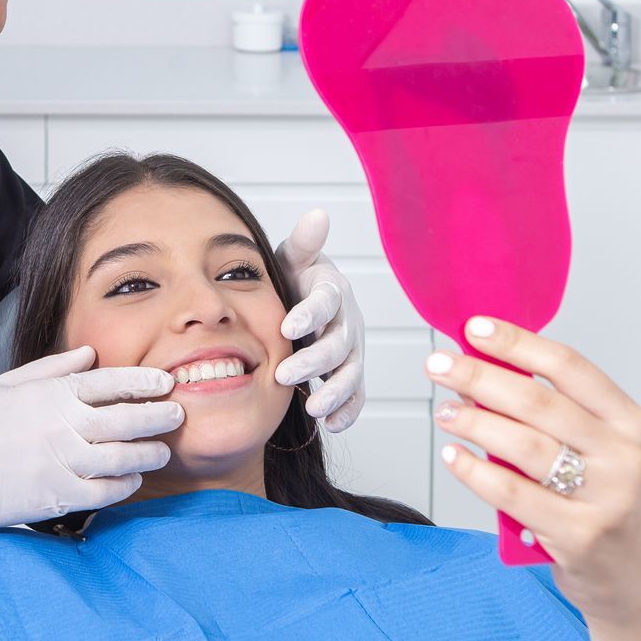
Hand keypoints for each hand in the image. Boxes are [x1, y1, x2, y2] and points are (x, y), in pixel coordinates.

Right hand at [0, 346, 182, 542]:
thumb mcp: (10, 384)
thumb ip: (53, 368)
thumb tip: (89, 353)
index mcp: (50, 394)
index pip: (109, 382)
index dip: (143, 382)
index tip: (165, 383)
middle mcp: (59, 425)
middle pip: (124, 419)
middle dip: (158, 416)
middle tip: (177, 415)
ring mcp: (58, 462)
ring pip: (120, 457)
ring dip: (147, 453)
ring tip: (160, 450)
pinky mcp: (53, 496)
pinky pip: (102, 491)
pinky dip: (123, 484)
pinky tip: (132, 479)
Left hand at [272, 208, 365, 432]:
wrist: (305, 306)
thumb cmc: (295, 281)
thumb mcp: (294, 260)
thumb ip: (303, 244)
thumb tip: (317, 215)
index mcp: (332, 292)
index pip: (326, 302)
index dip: (309, 314)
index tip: (288, 328)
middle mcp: (347, 322)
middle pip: (337, 344)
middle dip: (313, 361)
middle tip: (284, 375)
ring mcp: (352, 351)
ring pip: (350, 373)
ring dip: (333, 391)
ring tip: (313, 408)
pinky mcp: (351, 375)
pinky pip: (356, 395)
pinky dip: (348, 411)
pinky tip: (334, 425)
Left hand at [425, 316, 640, 627]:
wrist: (635, 583)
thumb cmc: (607, 508)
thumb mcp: (601, 453)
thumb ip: (557, 417)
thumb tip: (485, 373)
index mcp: (629, 423)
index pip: (569, 367)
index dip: (518, 343)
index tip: (475, 329)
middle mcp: (623, 455)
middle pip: (539, 402)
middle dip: (481, 377)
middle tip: (440, 365)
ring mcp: (604, 497)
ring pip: (524, 446)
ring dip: (474, 422)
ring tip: (444, 411)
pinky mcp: (578, 535)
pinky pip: (513, 494)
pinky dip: (476, 472)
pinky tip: (455, 457)